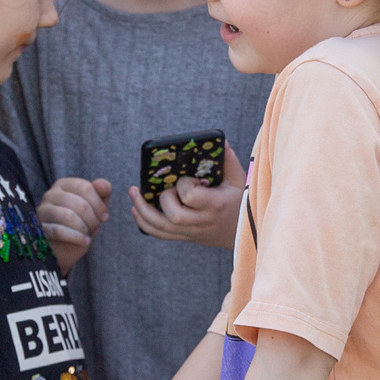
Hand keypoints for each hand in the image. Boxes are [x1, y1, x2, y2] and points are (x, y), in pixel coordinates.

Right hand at [39, 177, 111, 271]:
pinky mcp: (39, 229)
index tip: (104, 217)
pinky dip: (76, 237)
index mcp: (64, 185)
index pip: (85, 188)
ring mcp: (42, 211)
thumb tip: (101, 183)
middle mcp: (50, 194)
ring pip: (69, 216)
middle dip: (93, 219)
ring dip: (84, 228)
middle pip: (80, 204)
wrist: (64, 248)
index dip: (99, 205)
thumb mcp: (95, 207)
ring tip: (88, 235)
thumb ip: (102, 192)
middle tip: (96, 228)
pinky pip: (59, 231)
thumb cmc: (81, 224)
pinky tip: (84, 242)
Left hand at [130, 146, 245, 248]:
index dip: (184, 185)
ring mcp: (193, 233)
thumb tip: (220, 141)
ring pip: (161, 228)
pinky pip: (161, 235)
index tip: (188, 178)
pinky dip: (145, 223)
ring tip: (133, 193)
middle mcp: (202, 222)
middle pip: (173, 217)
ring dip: (143, 211)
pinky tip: (136, 210)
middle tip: (165, 189)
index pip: (191, 197)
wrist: (245, 233)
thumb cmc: (242, 202)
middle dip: (163, 199)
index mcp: (216, 205)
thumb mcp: (239, 180)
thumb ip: (228, 160)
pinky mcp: (186, 238)